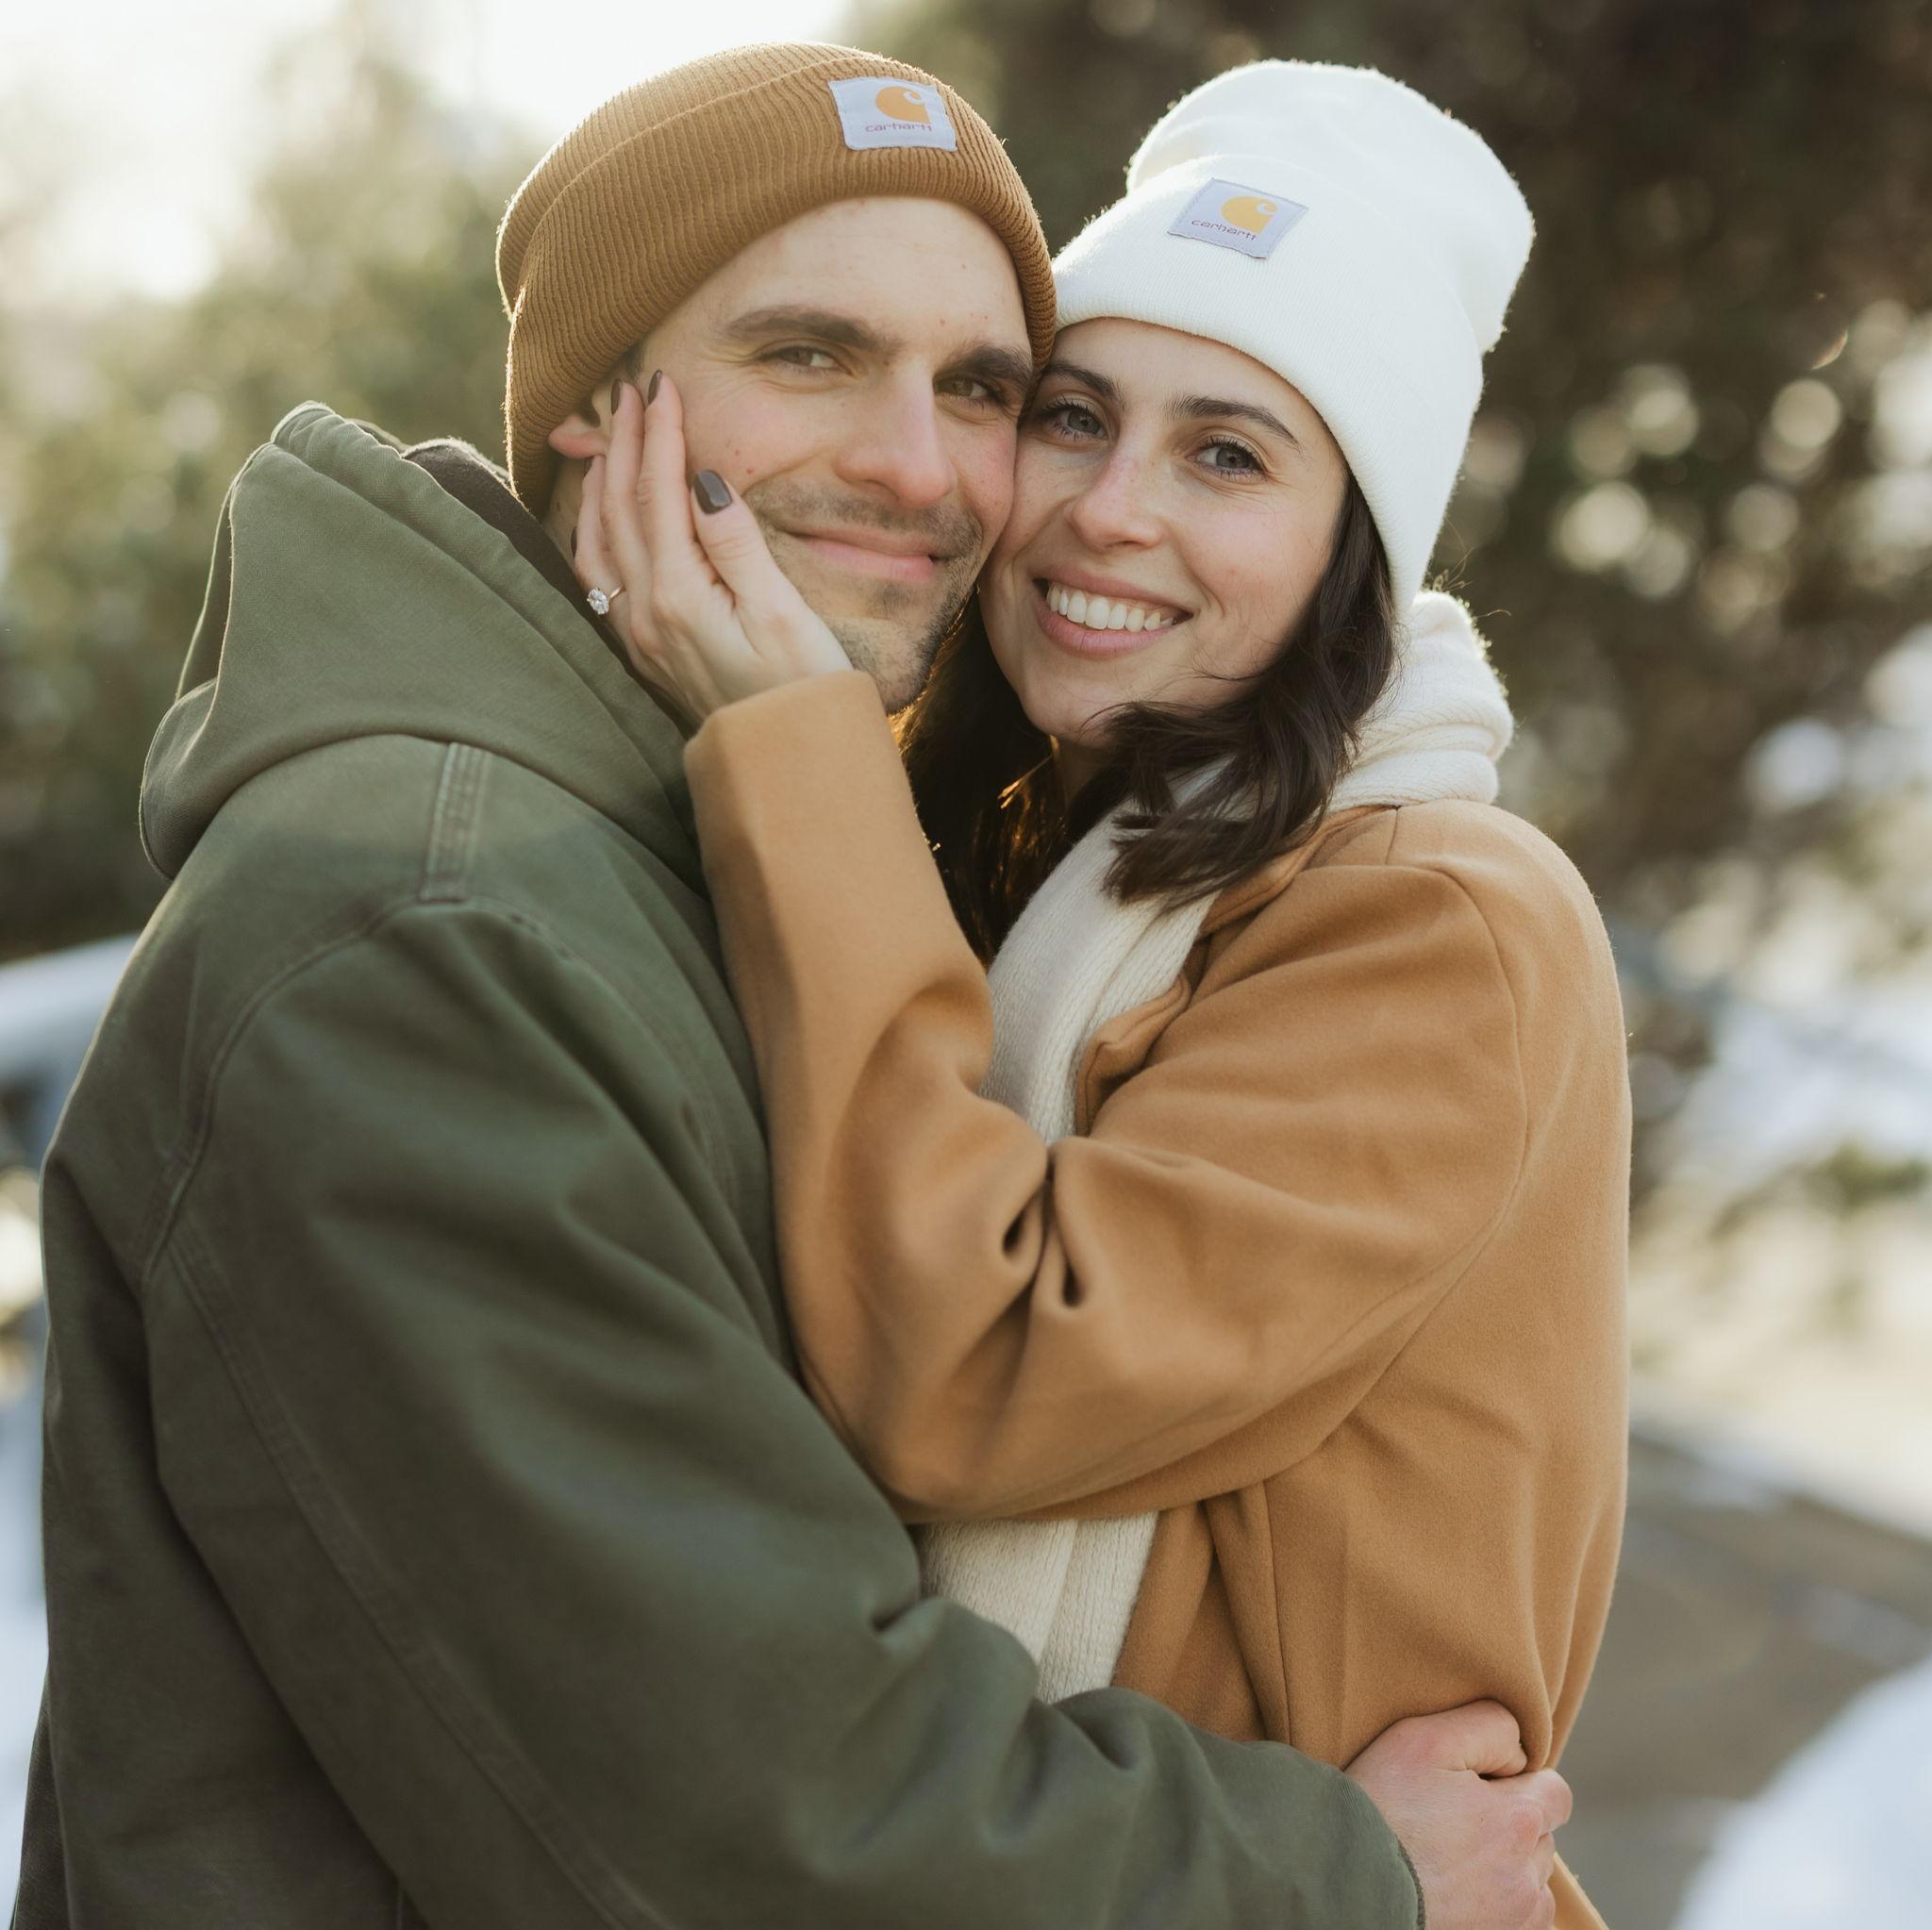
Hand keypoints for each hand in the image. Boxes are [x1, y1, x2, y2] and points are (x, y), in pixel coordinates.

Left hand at [572, 374, 849, 720]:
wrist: (788, 763)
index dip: (658, 433)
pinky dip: (592, 532)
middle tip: (626, 391)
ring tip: (605, 440)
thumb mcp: (781, 612)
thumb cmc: (802, 689)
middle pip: (619, 509)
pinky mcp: (644, 652)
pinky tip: (599, 516)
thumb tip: (702, 479)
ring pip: (597, 542)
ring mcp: (639, 636)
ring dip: (597, 485)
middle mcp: (645, 614)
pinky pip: (598, 579)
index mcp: (679, 596)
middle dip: (621, 443)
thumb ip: (736, 544)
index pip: (658, 493)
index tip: (659, 384)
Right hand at [1345, 1701, 1568, 1929]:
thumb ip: (1486, 1726)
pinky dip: (1493, 1909)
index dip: (1518, 1782)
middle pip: (1541, 1839)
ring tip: (1446, 1864)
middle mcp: (1528, 1881)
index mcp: (1518, 1822)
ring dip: (1504, 1871)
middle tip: (1450, 1824)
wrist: (1342, 1890)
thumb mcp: (1421, 1740)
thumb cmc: (1379, 1810)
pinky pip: (1516, 1922)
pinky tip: (1451, 1895)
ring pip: (1529, 1885)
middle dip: (1508, 1826)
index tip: (1475, 1788)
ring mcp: (1515, 1924)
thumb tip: (1519, 1754)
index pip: (1556, 1793)